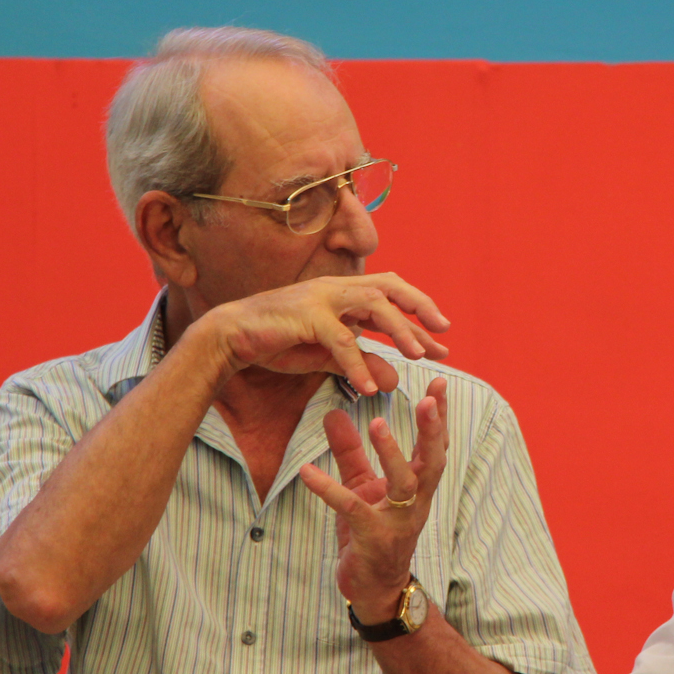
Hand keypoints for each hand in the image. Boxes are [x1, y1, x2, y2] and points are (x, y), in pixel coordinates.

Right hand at [194, 273, 449, 395]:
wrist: (230, 338)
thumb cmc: (277, 343)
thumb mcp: (326, 358)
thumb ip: (360, 364)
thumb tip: (394, 380)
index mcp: (343, 294)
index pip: (391, 299)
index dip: (418, 320)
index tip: (442, 343)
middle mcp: (336, 289)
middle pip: (390, 285)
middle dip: (419, 306)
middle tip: (443, 331)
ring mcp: (321, 298)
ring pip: (372, 303)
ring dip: (397, 329)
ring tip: (417, 356)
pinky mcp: (305, 315)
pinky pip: (340, 340)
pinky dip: (357, 364)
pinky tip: (370, 388)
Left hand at [300, 379, 448, 622]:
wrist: (375, 587)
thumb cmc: (373, 531)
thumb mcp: (362, 485)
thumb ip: (350, 451)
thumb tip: (333, 414)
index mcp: (418, 487)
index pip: (435, 446)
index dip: (439, 416)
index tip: (441, 383)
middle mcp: (415, 502)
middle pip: (433, 462)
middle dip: (433, 431)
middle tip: (429, 399)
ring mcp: (397, 522)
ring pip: (403, 484)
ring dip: (392, 454)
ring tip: (378, 424)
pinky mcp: (371, 538)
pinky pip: (352, 509)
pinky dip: (329, 490)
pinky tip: (308, 472)